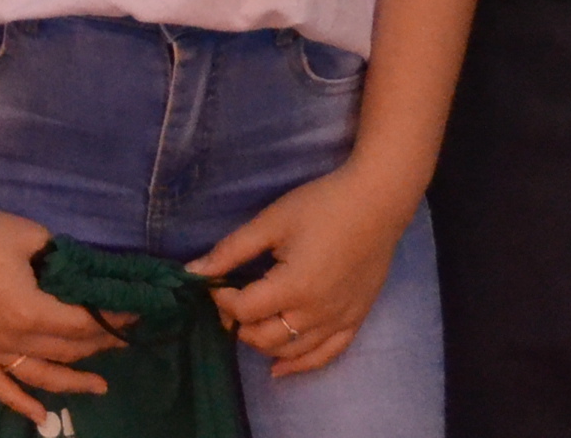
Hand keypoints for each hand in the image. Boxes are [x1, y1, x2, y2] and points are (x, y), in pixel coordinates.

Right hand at [0, 203, 126, 422]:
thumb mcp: (33, 236)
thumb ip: (61, 260)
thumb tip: (82, 275)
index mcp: (30, 311)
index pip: (81, 324)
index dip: (111, 320)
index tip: (134, 314)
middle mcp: (13, 340)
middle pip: (66, 350)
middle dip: (99, 345)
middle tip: (122, 340)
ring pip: (40, 377)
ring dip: (72, 383)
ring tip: (100, 386)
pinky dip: (20, 404)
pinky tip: (41, 416)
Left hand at [189, 160, 415, 377]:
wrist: (376, 203)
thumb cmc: (320, 206)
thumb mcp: (271, 222)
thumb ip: (231, 250)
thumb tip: (193, 271)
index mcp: (293, 288)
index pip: (244, 310)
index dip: (222, 299)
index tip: (216, 283)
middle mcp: (316, 314)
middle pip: (264, 337)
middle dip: (238, 323)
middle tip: (229, 303)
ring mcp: (338, 322)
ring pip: (291, 351)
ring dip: (263, 344)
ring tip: (249, 327)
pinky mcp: (355, 321)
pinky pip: (325, 356)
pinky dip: (300, 365)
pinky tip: (280, 368)